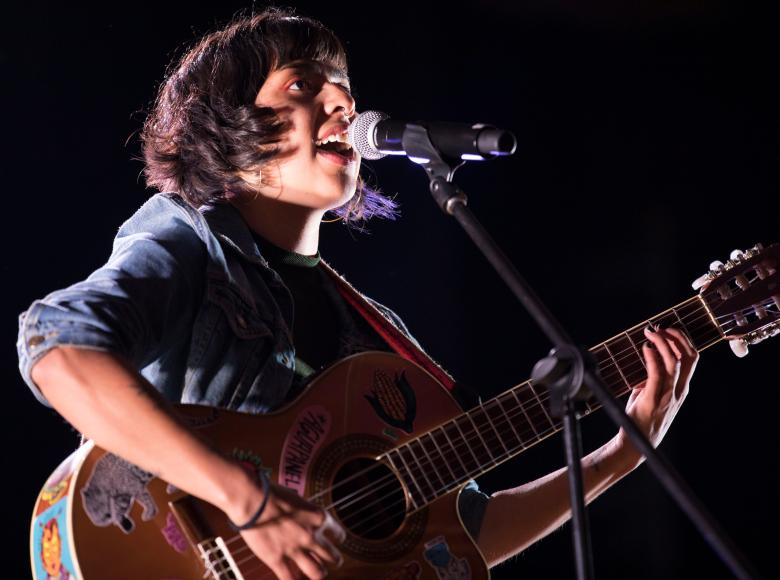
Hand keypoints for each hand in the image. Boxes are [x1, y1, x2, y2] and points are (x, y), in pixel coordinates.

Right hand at [226, 481, 345, 579]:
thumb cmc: (272, 494)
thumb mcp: (298, 500)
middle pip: (332, 556)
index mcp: (318, 518)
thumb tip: (304, 521)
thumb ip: (305, 515)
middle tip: (334, 560)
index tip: (336, 540)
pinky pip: (290, 579)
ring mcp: (294, 550)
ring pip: (317, 572)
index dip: (338, 538)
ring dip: (319, 574)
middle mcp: (310, 536)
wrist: (253, 499)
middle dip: (334, 559)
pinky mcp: (277, 560)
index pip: (338, 534)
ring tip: (319, 574)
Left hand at [615, 326, 698, 469]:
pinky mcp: (653, 399)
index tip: (668, 329)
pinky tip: (645, 347)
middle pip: (689, 357)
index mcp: (681, 389)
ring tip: (651, 333)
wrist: (636, 442)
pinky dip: (652, 357)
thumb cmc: (642, 418)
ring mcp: (668, 396)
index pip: (692, 359)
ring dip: (663, 343)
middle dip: (676, 337)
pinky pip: (657, 373)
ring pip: (675, 362)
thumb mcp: (652, 393)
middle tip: (659, 328)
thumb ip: (655, 377)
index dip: (683, 340)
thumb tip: (650, 357)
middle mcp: (679, 391)